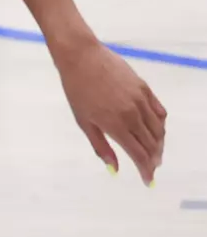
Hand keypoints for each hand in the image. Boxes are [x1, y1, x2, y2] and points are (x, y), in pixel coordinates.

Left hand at [52, 35, 166, 183]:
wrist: (81, 56)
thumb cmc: (76, 89)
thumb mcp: (83, 121)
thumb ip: (101, 146)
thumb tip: (114, 169)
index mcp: (116, 125)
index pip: (139, 155)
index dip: (145, 170)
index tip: (148, 180)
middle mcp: (133, 115)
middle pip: (151, 145)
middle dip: (153, 159)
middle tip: (150, 167)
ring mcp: (141, 100)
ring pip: (158, 130)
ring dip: (159, 144)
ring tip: (154, 151)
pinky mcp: (144, 88)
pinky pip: (159, 112)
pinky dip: (160, 125)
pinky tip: (156, 130)